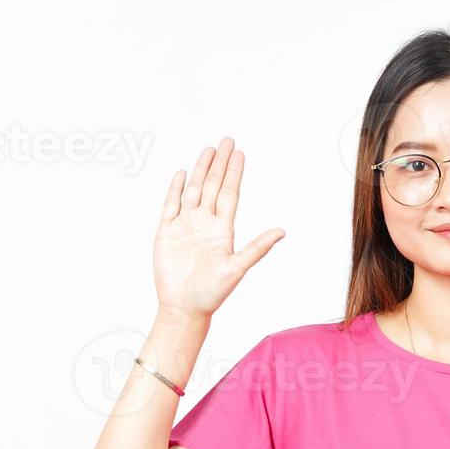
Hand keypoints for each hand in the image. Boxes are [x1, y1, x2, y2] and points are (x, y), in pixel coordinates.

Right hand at [153, 137, 284, 321]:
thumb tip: (282, 232)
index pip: (230, 194)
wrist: (184, 307)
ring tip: (208, 150)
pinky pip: (171, 205)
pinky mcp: (167, 232)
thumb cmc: (211, 294)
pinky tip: (182, 174)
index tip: (239, 153)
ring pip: (194, 190)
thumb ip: (257, 248)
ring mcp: (186, 226)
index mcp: (223, 230)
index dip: (234, 173)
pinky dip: (176, 188)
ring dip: (201, 171)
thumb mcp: (237, 269)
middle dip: (219, 164)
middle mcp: (205, 224)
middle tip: (226, 141)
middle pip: (214, 186)